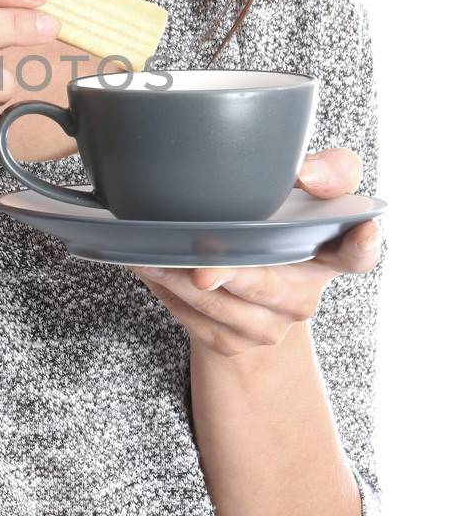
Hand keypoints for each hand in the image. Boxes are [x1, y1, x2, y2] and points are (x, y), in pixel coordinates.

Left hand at [127, 148, 380, 357]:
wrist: (238, 292)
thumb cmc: (267, 228)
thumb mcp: (293, 194)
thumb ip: (319, 172)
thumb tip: (305, 172)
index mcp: (327, 255)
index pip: (359, 252)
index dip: (365, 243)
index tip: (364, 228)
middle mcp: (303, 296)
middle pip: (269, 285)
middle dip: (235, 275)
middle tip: (202, 266)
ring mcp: (269, 326)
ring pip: (222, 306)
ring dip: (181, 281)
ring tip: (152, 255)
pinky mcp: (233, 343)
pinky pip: (195, 319)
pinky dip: (167, 293)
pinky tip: (150, 269)